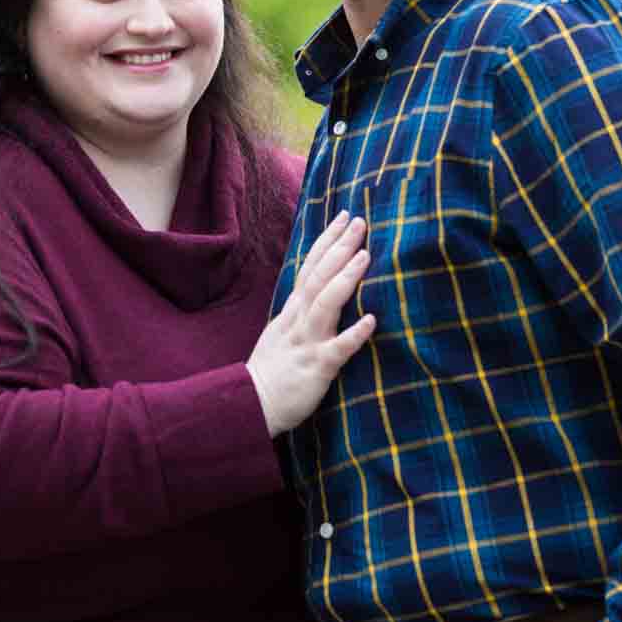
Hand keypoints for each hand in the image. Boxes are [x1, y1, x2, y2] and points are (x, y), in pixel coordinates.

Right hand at [246, 211, 374, 435]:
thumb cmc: (271, 371)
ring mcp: (307, 342)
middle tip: (359, 222)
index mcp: (292, 311)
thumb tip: (319, 290)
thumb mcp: (282, 332)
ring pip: (325, 304)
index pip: (311, 267)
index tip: (343, 216)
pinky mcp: (316, 368)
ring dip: (345, 279)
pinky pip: (337, 349)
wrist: (249, 404)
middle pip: (319, 276)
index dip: (327, 241)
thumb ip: (300, 311)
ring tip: (365, 255)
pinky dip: (354, 334)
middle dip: (339, 248)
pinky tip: (372, 320)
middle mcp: (298, 320)